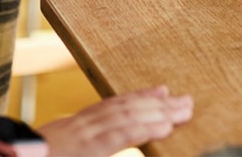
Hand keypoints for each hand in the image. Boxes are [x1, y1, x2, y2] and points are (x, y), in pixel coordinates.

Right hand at [39, 85, 192, 156]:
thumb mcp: (56, 154)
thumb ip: (80, 147)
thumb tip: (95, 146)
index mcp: (74, 127)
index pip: (112, 106)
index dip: (139, 98)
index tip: (162, 91)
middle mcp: (80, 125)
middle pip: (125, 107)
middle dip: (157, 103)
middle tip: (184, 99)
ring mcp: (82, 135)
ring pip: (126, 116)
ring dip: (158, 112)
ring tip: (182, 109)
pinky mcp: (85, 149)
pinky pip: (118, 135)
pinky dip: (143, 128)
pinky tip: (163, 126)